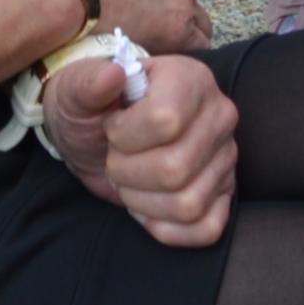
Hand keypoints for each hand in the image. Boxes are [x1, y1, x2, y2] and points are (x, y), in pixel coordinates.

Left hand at [50, 48, 238, 246]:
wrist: (98, 135)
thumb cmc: (91, 109)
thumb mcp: (78, 91)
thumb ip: (88, 82)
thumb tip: (111, 75)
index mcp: (190, 79)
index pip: (166, 121)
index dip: (124, 136)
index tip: (112, 127)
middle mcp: (219, 115)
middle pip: (174, 169)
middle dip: (127, 173)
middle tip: (115, 159)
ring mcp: (225, 156)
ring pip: (188, 203)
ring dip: (142, 202)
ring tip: (130, 181)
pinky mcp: (224, 191)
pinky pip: (206, 228)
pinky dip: (168, 229)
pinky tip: (148, 208)